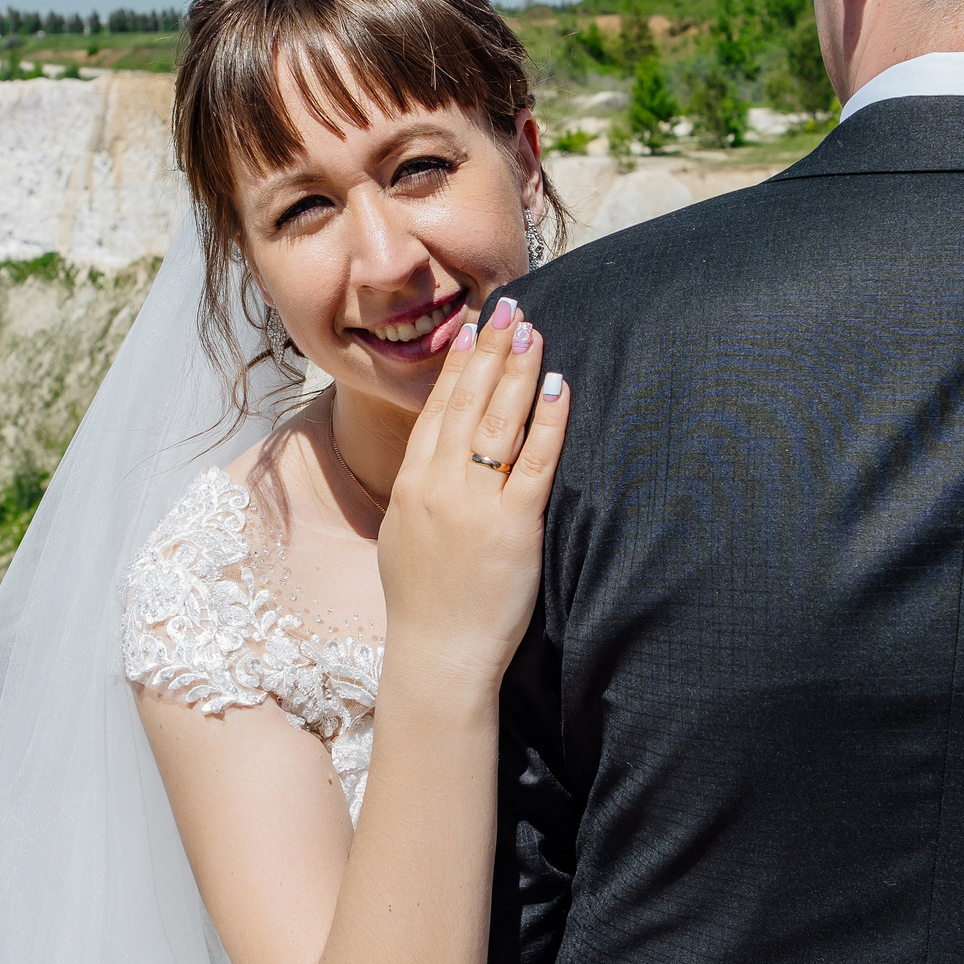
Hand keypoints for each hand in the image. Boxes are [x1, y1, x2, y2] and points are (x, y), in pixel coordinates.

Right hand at [376, 296, 569, 698]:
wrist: (436, 655)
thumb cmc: (424, 606)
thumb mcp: (404, 537)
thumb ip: (420, 494)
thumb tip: (434, 462)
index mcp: (411, 485)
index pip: (436, 410)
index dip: (457, 365)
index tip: (471, 328)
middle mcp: (439, 484)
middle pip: (467, 402)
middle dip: (489, 350)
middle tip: (509, 307)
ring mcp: (474, 503)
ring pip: (499, 421)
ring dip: (518, 370)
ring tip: (533, 330)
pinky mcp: (513, 526)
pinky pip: (534, 462)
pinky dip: (548, 421)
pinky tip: (560, 387)